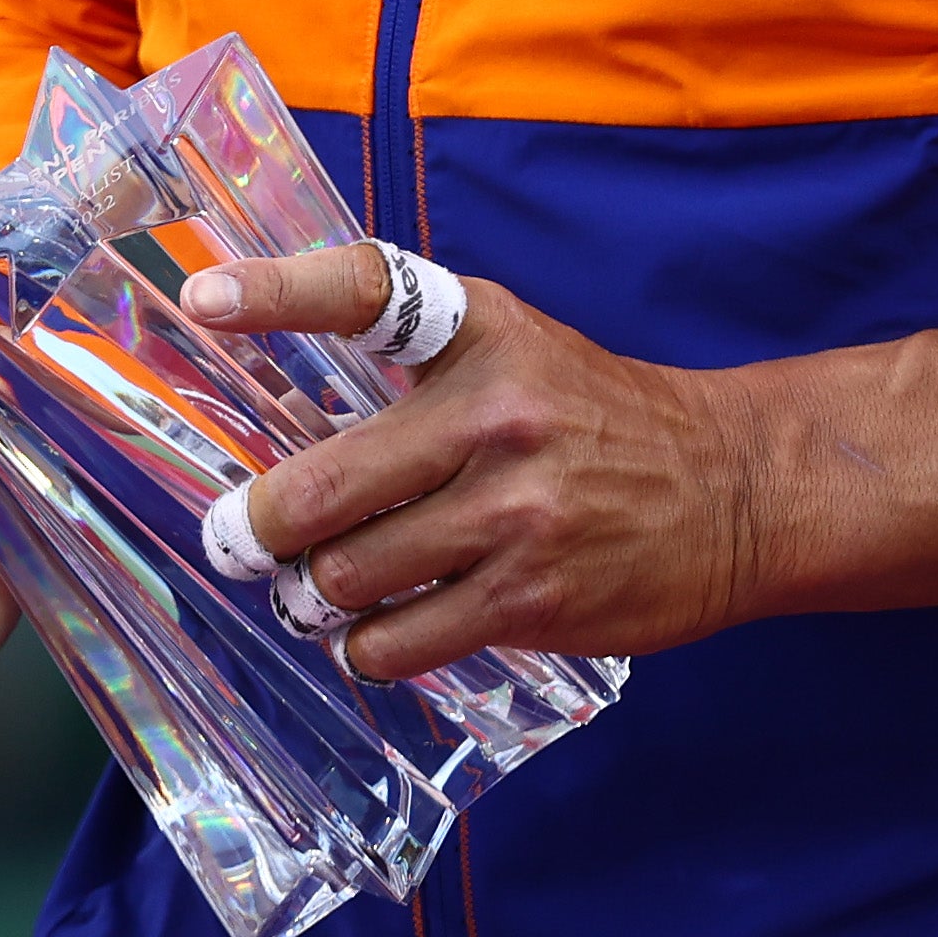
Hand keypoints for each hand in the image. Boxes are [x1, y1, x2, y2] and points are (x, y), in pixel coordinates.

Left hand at [204, 247, 825, 680]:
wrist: (732, 488)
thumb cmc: (592, 412)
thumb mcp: (511, 345)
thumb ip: (407, 359)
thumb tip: (278, 401)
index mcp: (480, 333)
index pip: (367, 290)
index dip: (278, 291)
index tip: (205, 299)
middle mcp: (494, 418)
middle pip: (324, 489)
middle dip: (259, 528)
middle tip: (235, 541)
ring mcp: (516, 517)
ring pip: (352, 576)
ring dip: (313, 595)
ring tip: (311, 591)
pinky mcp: (534, 602)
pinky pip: (404, 640)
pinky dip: (367, 646)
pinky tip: (369, 634)